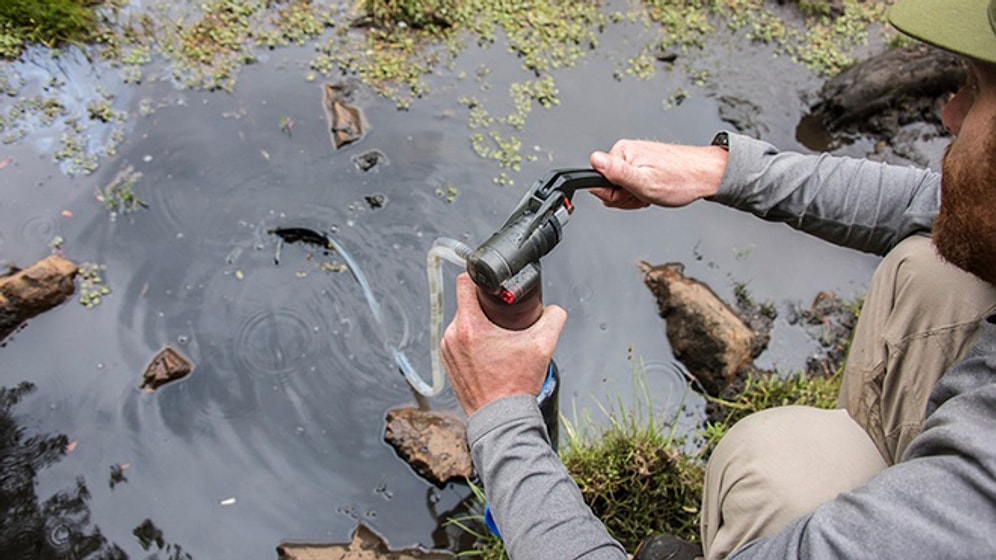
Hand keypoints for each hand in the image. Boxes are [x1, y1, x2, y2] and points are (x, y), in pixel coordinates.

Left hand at [441, 274, 567, 415]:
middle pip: (466, 303)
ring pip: (462, 322)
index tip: (490, 283)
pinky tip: (488, 351)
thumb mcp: (542, 347)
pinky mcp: (447, 362)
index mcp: (470, 327)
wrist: (500, 418)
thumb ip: (553, 319)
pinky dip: (471, 340)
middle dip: (484, 306)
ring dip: (478, 324)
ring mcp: (447, 350)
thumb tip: (555, 309)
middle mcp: (452, 336)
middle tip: (502, 317)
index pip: (464, 283)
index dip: (479, 277)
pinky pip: (457, 339)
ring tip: (497, 337)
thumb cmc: (514, 387)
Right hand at [588, 139, 728, 208]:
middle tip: (646, 195)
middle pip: (609, 186)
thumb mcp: (644, 182)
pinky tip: (656, 189)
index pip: (598, 182)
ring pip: (622, 187)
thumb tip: (594, 160)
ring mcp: (636, 157)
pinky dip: (643, 191)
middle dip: (627, 197)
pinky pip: (633, 183)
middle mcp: (627, 152)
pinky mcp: (644, 163)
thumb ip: (616, 173)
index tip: (633, 195)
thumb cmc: (681, 180)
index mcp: (622, 152)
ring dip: (636, 195)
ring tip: (653, 192)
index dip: (616, 196)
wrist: (706, 174)